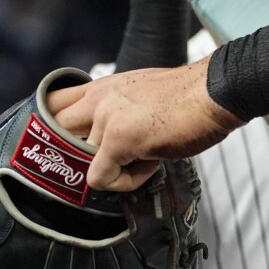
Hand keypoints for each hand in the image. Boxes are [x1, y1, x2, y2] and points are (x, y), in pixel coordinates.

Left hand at [47, 59, 243, 191]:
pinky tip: (151, 165)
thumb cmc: (191, 96)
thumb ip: (120, 109)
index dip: (53, 126)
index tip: (70, 143)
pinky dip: (125, 182)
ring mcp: (105, 118)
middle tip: (107, 161)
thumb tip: (115, 139)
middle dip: (73, 154)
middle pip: (54, 133)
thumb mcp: (143, 93)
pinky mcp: (117, 140)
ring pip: (86, 162)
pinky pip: (100, 178)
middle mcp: (98, 98)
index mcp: (103, 86)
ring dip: (115, 167)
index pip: (52, 102)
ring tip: (148, 156)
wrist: (216, 90)